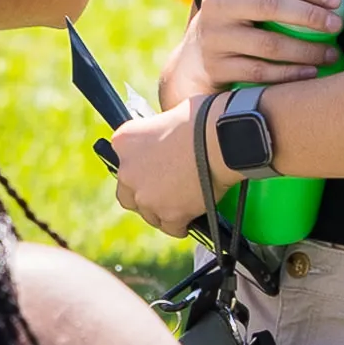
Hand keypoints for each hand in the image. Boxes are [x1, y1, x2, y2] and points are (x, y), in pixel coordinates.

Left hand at [111, 103, 214, 234]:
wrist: (220, 138)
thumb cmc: (200, 119)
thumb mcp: (166, 117)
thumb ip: (155, 135)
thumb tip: (165, 142)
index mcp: (124, 142)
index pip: (123, 162)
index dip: (141, 169)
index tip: (155, 170)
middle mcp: (128, 171)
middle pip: (128, 194)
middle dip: (145, 195)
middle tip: (165, 192)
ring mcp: (147, 196)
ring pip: (149, 214)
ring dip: (162, 210)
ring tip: (181, 204)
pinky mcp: (168, 214)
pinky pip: (171, 227)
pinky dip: (180, 225)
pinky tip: (189, 219)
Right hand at [160, 0, 341, 96]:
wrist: (198, 53)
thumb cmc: (239, 12)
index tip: (336, 1)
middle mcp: (216, 4)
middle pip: (270, 5)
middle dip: (310, 16)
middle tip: (337, 25)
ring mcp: (214, 38)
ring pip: (268, 44)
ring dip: (306, 50)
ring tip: (331, 53)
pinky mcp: (217, 68)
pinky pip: (260, 72)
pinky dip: (290, 74)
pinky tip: (311, 72)